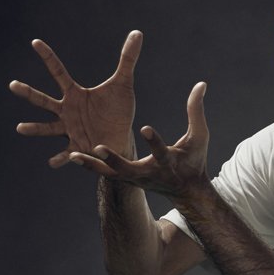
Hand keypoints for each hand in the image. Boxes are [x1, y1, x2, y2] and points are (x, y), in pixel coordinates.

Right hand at [9, 31, 141, 166]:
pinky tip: (52, 162)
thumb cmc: (118, 110)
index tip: (35, 41)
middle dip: (29, 93)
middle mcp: (67, 111)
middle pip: (44, 100)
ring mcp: (69, 129)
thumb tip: (138, 32)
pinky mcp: (77, 147)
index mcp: (75, 94)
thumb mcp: (124, 84)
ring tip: (20, 128)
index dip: (48, 56)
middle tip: (13, 85)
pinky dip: (61, 158)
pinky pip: (66, 153)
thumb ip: (128, 59)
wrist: (121, 137)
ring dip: (35, 128)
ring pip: (48, 128)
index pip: (58, 72)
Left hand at [71, 82, 209, 200]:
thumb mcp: (199, 137)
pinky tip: (73, 155)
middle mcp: (148, 174)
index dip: (154, 141)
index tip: (145, 128)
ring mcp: (135, 179)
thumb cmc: (194, 160)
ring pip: (111, 173)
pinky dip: (90, 166)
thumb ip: (196, 111)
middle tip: (98, 147)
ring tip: (74, 154)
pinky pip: (105, 173)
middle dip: (113, 160)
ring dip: (93, 165)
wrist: (186, 190)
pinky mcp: (126, 180)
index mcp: (168, 163)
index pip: (161, 152)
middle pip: (128, 169)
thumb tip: (201, 83)